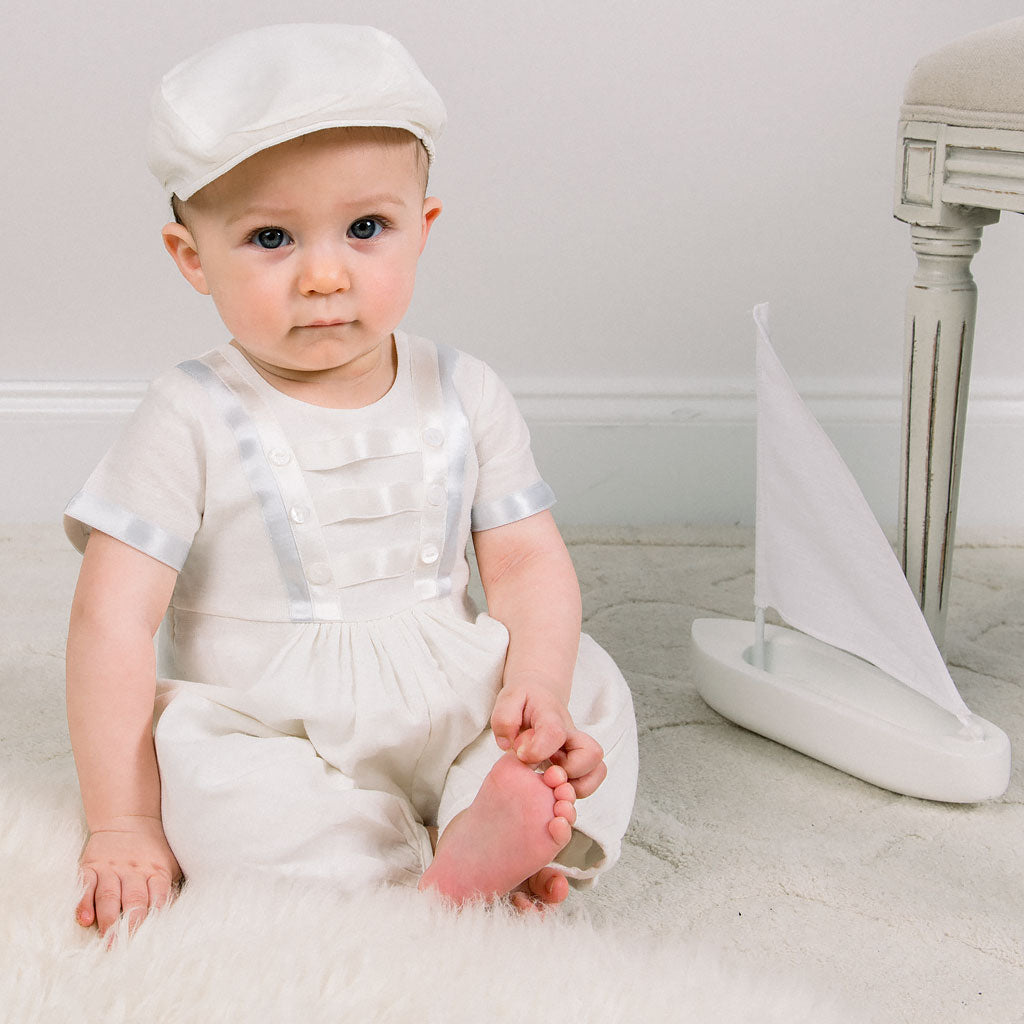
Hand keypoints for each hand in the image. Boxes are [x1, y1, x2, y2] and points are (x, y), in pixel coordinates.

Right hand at [76, 816, 181, 937]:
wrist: (129, 819)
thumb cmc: (153, 849)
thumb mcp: (169, 863)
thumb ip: (170, 888)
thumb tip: (181, 917)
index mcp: (157, 871)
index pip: (159, 896)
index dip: (156, 917)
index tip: (154, 940)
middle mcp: (134, 871)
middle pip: (134, 900)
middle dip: (131, 924)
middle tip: (127, 948)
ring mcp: (111, 869)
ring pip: (109, 896)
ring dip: (108, 919)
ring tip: (107, 941)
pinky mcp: (91, 867)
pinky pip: (86, 886)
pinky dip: (84, 903)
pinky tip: (85, 919)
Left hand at [490, 683, 607, 797]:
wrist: (539, 697)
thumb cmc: (525, 700)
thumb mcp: (508, 698)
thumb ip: (504, 718)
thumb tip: (509, 745)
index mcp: (551, 716)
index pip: (554, 733)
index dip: (538, 750)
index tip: (521, 755)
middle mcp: (571, 734)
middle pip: (592, 753)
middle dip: (569, 771)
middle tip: (545, 774)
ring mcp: (577, 750)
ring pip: (597, 770)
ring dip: (576, 785)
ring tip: (551, 782)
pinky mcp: (578, 764)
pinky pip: (590, 781)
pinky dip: (576, 790)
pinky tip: (554, 786)